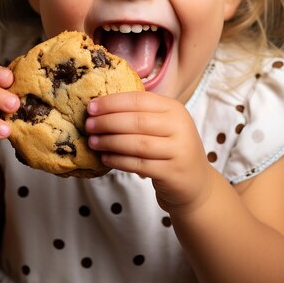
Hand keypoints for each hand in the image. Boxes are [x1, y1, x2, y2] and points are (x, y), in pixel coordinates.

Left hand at [86, 91, 213, 213]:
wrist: (195, 182)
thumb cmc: (170, 148)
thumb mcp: (163, 124)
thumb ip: (139, 114)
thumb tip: (100, 106)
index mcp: (174, 108)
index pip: (139, 100)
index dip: (112, 102)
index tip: (91, 106)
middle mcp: (179, 127)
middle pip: (136, 121)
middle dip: (107, 122)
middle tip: (88, 125)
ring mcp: (178, 150)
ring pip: (136, 144)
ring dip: (110, 142)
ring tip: (93, 142)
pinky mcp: (172, 172)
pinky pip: (138, 165)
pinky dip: (118, 160)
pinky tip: (105, 158)